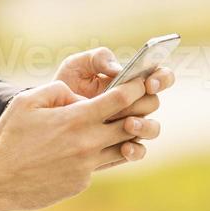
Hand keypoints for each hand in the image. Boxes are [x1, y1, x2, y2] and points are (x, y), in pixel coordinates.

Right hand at [0, 77, 157, 210]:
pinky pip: (99, 166)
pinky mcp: (80, 184)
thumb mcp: (26, 102)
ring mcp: (86, 167)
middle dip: (138, 113)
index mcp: (75, 119)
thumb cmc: (8, 137)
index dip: (134, 88)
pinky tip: (80, 152)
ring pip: (121, 149)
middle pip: (130, 125)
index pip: (119, 99)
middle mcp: (87, 144)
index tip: (141, 83)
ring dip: (124, 138)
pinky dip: (96, 156)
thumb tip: (77, 95)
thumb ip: (57, 91)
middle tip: (139, 106)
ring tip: (115, 129)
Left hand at [54, 46, 174, 144]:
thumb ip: (97, 58)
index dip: (161, 78)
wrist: (48, 113)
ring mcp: (131, 126)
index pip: (160, 77)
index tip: (148, 82)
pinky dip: (135, 150)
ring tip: (128, 124)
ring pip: (152, 129)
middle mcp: (135, 104)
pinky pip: (138, 152)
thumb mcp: (76, 66)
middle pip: (153, 103)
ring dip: (144, 126)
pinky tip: (125, 148)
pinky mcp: (121, 146)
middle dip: (143, 102)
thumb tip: (118, 68)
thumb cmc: (66, 85)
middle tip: (127, 103)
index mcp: (131, 82)